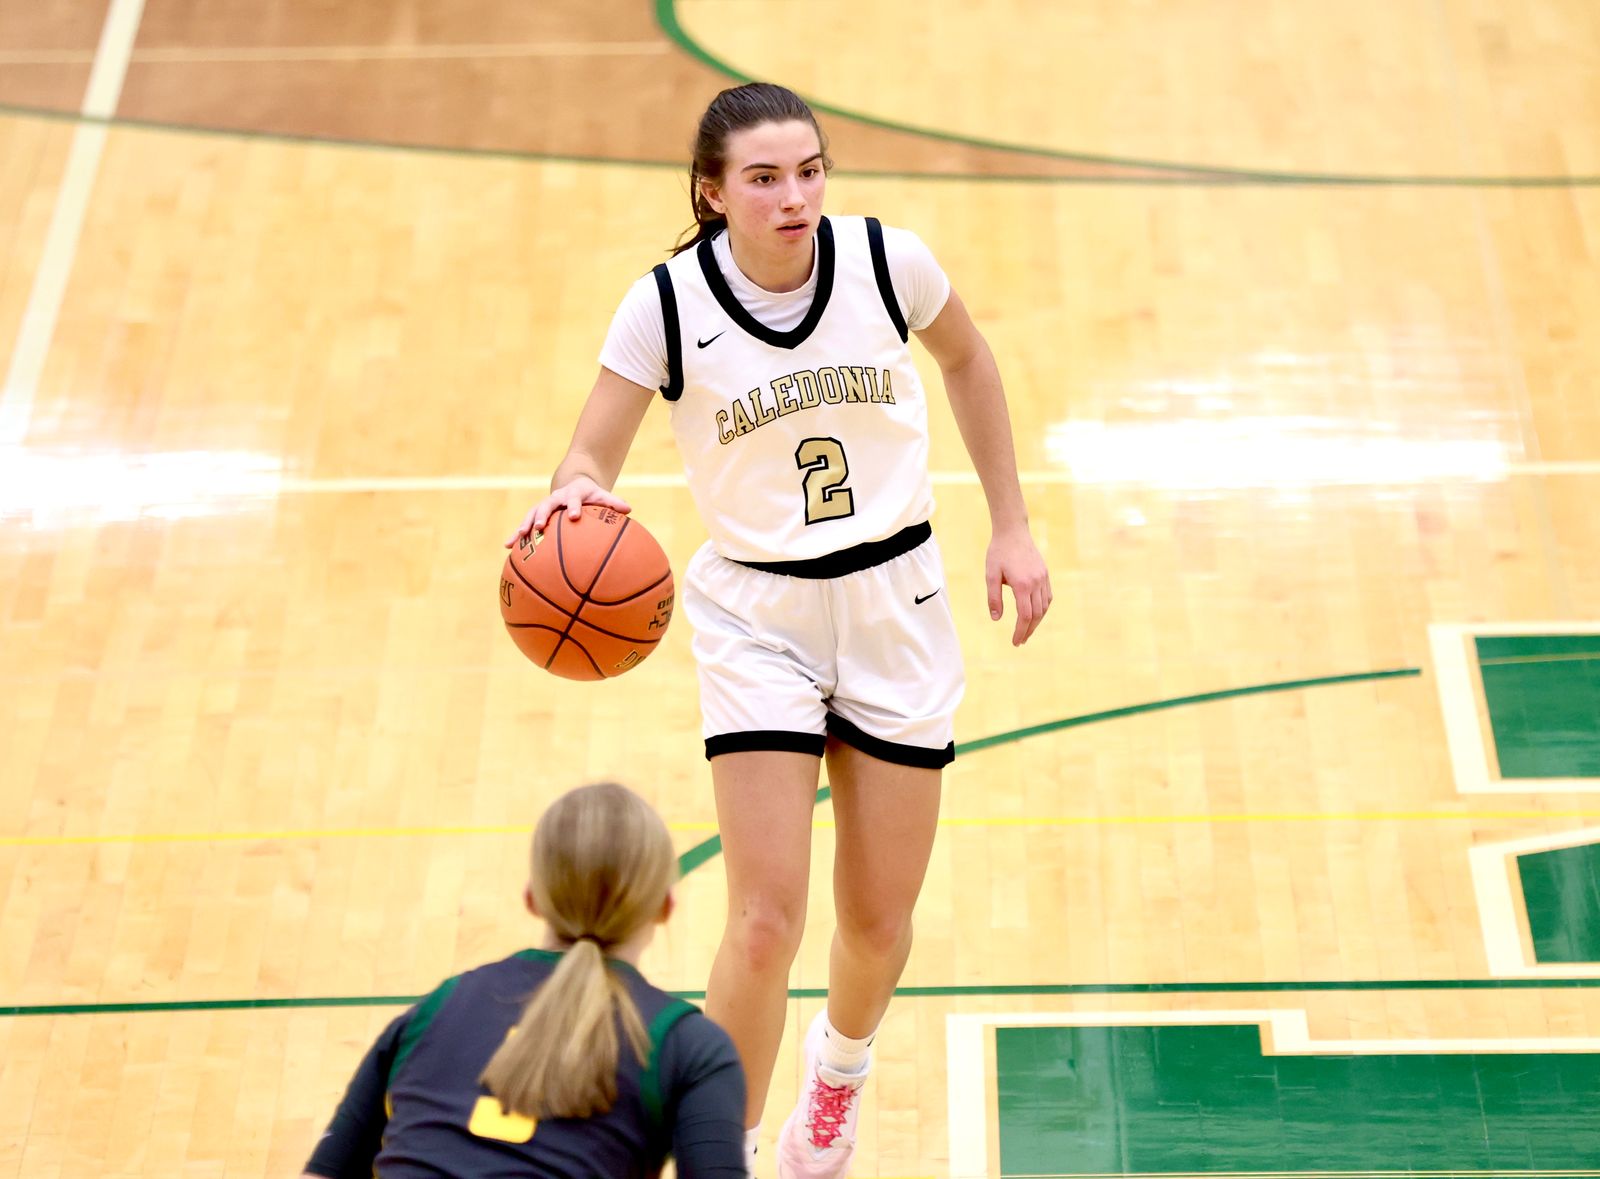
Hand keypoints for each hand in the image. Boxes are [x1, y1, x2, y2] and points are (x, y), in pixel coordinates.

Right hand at [505, 477, 630, 546]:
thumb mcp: (602, 496)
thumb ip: (613, 502)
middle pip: (546, 505)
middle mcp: (555, 498)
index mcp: (572, 494)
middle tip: (540, 527)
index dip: (572, 506)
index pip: (573, 499)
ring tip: (517, 539)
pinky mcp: (536, 515)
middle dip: (542, 515)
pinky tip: (507, 547)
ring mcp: (543, 506)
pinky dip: (516, 535)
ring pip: (531, 515)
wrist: (574, 485)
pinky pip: (525, 525)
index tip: (573, 516)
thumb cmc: (591, 495)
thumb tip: (628, 509)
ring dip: (524, 526)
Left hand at [985, 526, 1050, 645]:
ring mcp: (1043, 578)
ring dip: (1036, 621)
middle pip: (1037, 615)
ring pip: (1044, 607)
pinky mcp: (1045, 574)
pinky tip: (1035, 614)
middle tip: (1020, 641)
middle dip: (1029, 630)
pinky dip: (1042, 609)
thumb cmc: (998, 552)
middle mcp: (1036, 583)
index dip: (1020, 631)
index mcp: (1022, 585)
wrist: (1013, 531)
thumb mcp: (991, 575)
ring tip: (1026, 631)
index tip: (1015, 642)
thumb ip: (994, 598)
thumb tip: (996, 619)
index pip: (1025, 616)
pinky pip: (1048, 597)